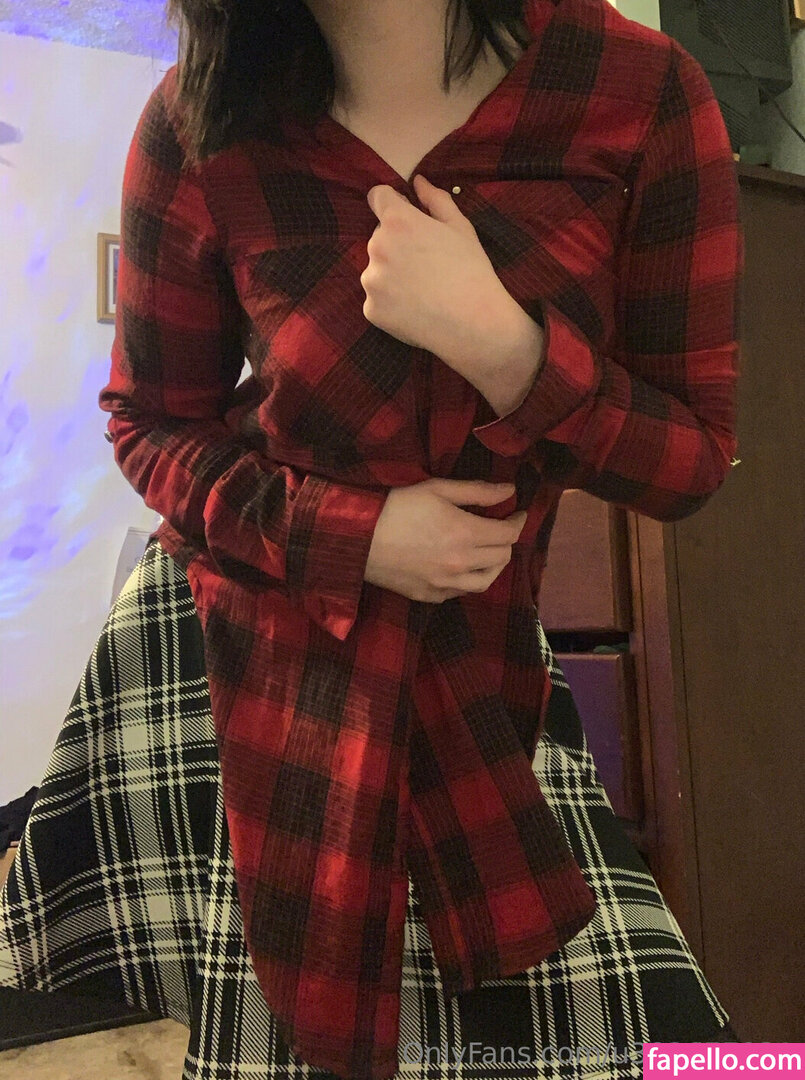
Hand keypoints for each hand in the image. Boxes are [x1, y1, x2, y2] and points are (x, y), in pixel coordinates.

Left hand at [363, 174, 542, 391]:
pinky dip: (392, 303)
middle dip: (397, 245)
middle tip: (427, 264)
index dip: (392, 203)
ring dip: (392, 274)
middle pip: (379, 237)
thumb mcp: (460, 227)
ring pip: (377, 269)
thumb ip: (435, 200)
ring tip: (423, 289)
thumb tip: (418, 181)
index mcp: (397, 221)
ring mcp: (371, 281)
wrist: (473, 323)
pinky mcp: (371, 309)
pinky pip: (378, 299)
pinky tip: (416, 308)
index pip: (377, 196)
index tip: (405, 216)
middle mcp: (376, 247)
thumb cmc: (471, 271)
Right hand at [363, 478, 526, 602]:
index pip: (509, 534)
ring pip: (486, 581)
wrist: (356, 537)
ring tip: (487, 551)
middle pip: (502, 558)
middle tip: (500, 527)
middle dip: (507, 541)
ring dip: (493, 565)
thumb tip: (509, 491)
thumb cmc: (395, 506)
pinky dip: (468, 579)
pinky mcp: (429, 595)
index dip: (518, 521)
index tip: (516, 512)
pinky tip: (460, 566)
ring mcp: (445, 585)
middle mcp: (460, 565)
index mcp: (465, 535)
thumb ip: (477, 491)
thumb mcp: (437, 489)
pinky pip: (460, 592)